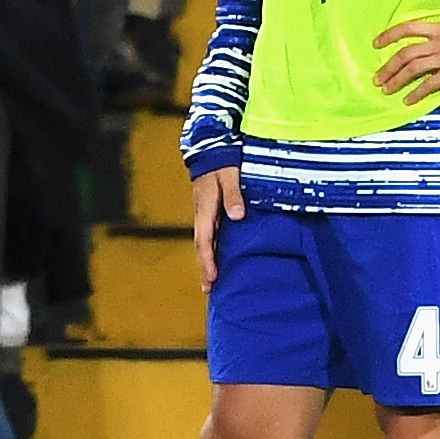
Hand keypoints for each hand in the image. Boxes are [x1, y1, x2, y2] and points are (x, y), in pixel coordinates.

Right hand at [192, 164, 243, 289]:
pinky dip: (212, 250)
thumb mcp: (229, 175)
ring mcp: (205, 214)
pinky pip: (210, 235)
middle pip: (201, 246)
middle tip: (208, 289)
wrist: (211, 149)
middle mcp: (202, 214)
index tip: (212, 277)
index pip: (204, 239)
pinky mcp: (210, 212)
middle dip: (204, 267)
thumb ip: (233, 194)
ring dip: (207, 261)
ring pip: (205, 242)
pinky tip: (218, 258)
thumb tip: (237, 215)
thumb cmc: (222, 162)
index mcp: (205, 208)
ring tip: (211, 281)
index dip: (207, 260)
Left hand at [373, 19, 439, 104]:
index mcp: (439, 29)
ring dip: (396, 80)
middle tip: (377, 79)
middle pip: (405, 54)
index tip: (376, 44)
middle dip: (388, 67)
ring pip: (412, 69)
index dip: (390, 35)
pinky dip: (416, 93)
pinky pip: (429, 84)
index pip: (408, 28)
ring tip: (386, 90)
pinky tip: (407, 101)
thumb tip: (430, 44)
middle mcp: (438, 43)